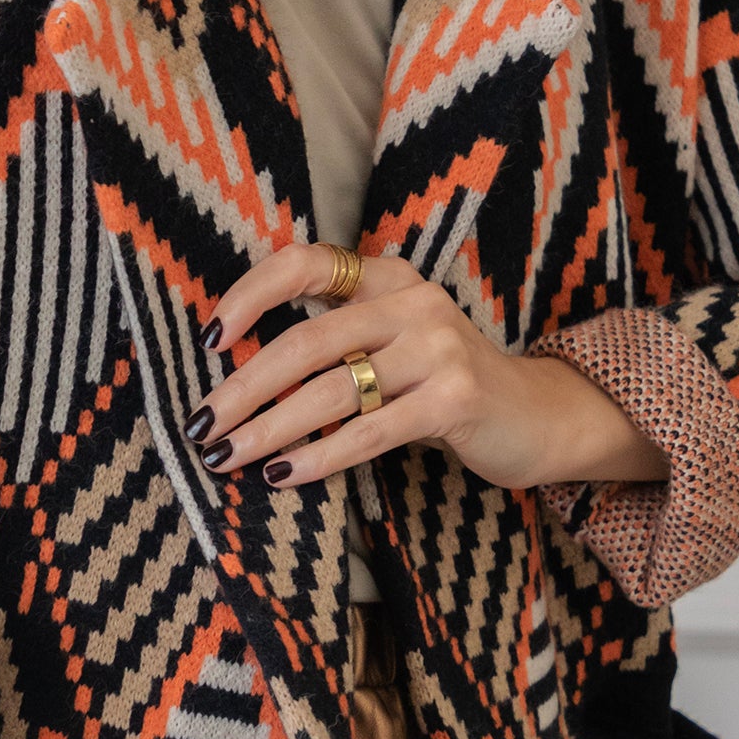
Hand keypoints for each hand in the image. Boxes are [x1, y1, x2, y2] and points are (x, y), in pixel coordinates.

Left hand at [189, 243, 670, 495]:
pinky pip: (369, 431)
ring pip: (331, 391)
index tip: (209, 339)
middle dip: (243, 388)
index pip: (305, 263)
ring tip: (228, 457)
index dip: (250, 294)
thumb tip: (234, 374)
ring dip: (269, 429)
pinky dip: (319, 457)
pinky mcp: (455, 398)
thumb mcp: (390, 344)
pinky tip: (283, 475)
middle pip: (306, 341)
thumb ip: (332, 341)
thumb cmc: (442, 385)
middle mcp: (412, 300)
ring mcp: (437, 347)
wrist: (537, 416)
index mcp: (388, 277)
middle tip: (201, 425)